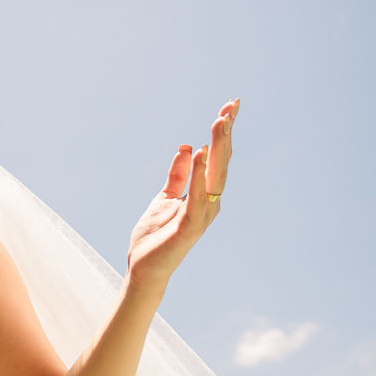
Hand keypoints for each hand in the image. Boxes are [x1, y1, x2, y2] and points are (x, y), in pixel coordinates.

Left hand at [125, 99, 237, 289]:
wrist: (144, 269)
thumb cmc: (156, 237)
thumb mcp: (164, 198)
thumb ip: (177, 176)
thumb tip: (187, 148)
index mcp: (204, 195)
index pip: (217, 159)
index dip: (223, 134)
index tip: (229, 107)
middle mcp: (209, 203)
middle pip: (221, 163)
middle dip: (226, 134)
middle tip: (231, 106)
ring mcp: (202, 215)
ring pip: (214, 176)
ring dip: (218, 148)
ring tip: (219, 122)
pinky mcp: (189, 226)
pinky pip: (196, 196)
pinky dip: (199, 175)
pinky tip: (200, 154)